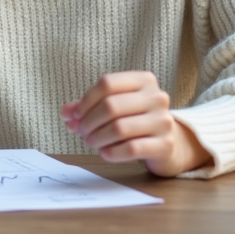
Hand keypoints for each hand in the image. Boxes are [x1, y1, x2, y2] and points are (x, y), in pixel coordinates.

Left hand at [60, 71, 211, 176]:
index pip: (107, 83)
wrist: (168, 143)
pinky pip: (132, 148)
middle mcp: (157, 97)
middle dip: (89, 121)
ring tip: (91, 142)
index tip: (75, 116)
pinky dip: (112, 152)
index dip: (86, 101)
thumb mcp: (115, 107)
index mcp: (144, 80)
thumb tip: (66, 112)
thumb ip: (88, 106)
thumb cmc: (135, 120)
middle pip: (111, 106)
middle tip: (81, 132)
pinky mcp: (166, 144)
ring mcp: (164, 121)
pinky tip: (105, 153)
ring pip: (120, 128)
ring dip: (98, 138)